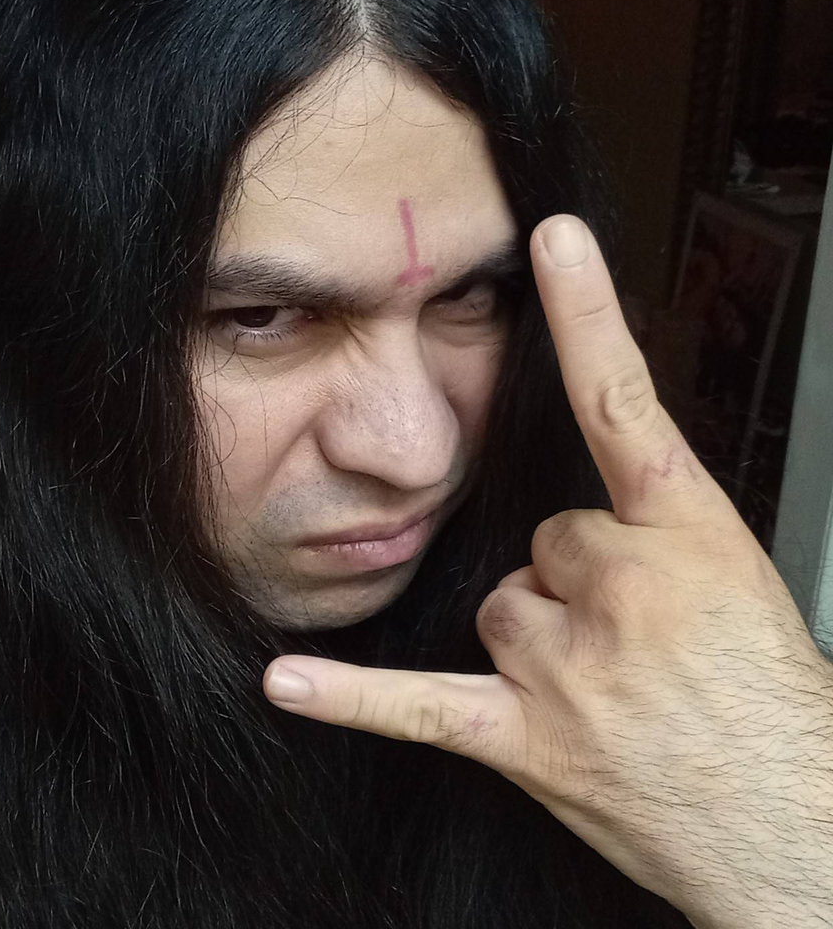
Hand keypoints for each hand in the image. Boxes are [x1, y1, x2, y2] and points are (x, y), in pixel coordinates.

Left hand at [262, 216, 832, 928]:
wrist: (797, 826)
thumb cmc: (771, 702)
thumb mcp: (741, 582)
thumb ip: (653, 534)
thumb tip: (572, 534)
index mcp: (686, 535)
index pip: (621, 400)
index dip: (586, 314)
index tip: (553, 241)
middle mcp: (621, 585)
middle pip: (539, 536)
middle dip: (574, 580)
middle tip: (634, 640)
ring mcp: (567, 664)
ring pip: (500, 604)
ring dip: (536, 639)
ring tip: (603, 689)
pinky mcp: (525, 736)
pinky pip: (416, 708)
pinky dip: (351, 699)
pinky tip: (287, 683)